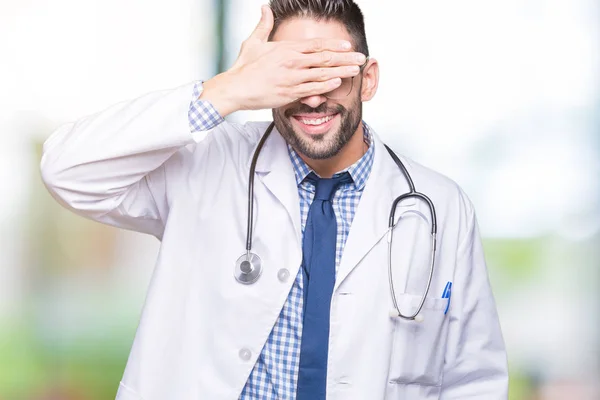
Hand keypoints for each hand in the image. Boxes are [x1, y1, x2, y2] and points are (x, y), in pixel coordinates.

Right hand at [201, 5, 365, 115]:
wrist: (235, 88)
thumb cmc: (244, 67)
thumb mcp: (254, 42)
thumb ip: (264, 25)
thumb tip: (265, 8)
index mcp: (286, 49)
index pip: (316, 45)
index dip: (334, 45)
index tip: (347, 45)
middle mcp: (292, 62)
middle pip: (324, 58)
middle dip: (345, 58)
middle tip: (360, 58)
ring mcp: (292, 79)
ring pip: (322, 74)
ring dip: (341, 72)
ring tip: (355, 70)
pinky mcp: (289, 94)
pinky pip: (312, 89)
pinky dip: (326, 86)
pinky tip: (338, 82)